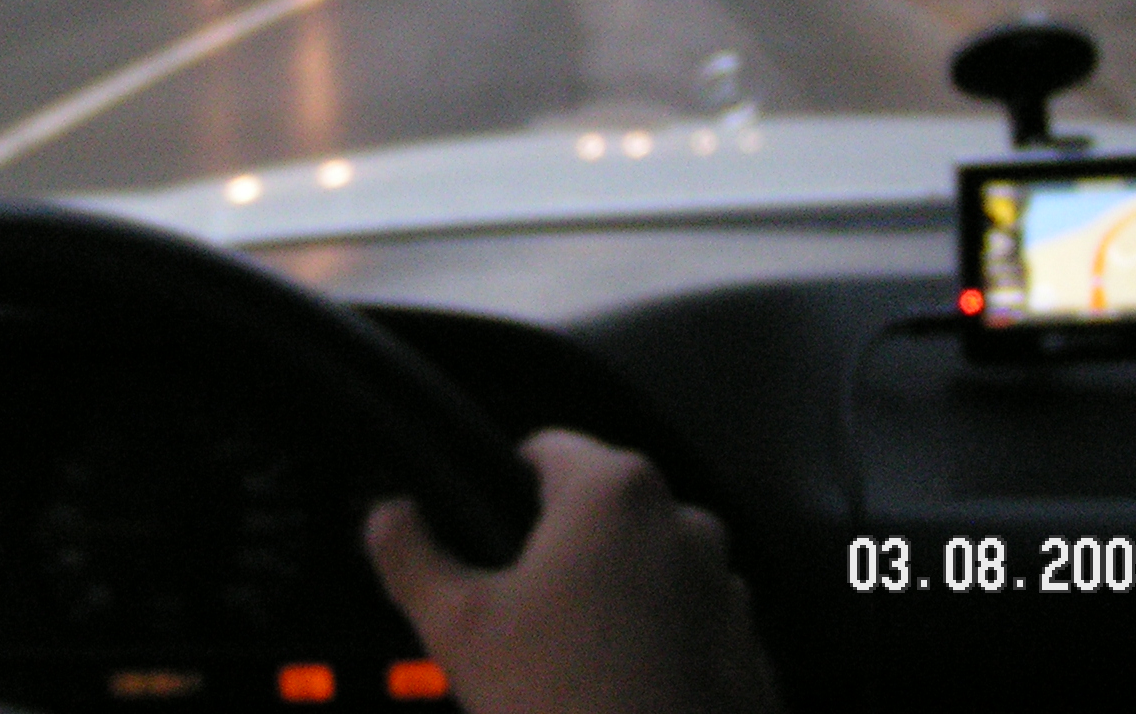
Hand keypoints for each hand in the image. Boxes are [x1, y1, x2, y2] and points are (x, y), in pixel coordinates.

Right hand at [365, 429, 780, 713]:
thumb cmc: (573, 708)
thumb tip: (388, 517)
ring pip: (643, 569)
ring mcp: (724, 586)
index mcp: (614, 492)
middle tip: (518, 616)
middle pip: (596, 512)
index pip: (544, 448)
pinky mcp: (747, 646)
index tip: (485, 535)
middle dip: (556, 554)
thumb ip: (411, 554)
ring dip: (608, 598)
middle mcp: (683, 522)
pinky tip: (617, 690)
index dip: (502, 487)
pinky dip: (653, 644)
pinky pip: (684, 623)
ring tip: (568, 665)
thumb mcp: (459, 628)